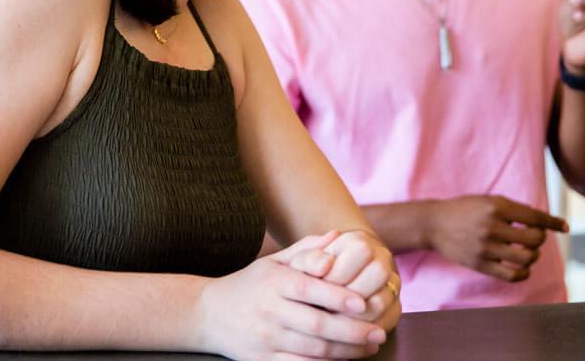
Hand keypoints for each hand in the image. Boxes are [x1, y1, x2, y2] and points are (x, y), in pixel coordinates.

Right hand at [196, 232, 387, 360]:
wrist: (207, 314)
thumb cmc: (249, 284)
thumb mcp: (272, 261)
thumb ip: (306, 250)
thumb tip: (337, 236)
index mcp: (273, 281)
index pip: (309, 289)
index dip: (337, 297)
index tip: (363, 303)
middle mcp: (269, 310)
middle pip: (316, 324)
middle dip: (351, 331)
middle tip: (377, 333)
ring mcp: (266, 338)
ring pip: (312, 349)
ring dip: (344, 352)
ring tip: (368, 348)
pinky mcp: (263, 359)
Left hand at [292, 231, 398, 330]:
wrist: (329, 284)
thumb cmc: (311, 271)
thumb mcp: (304, 260)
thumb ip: (309, 259)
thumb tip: (324, 265)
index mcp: (359, 241)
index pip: (361, 252)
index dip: (338, 273)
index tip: (318, 288)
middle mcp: (382, 258)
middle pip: (378, 273)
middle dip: (348, 295)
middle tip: (326, 308)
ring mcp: (392, 284)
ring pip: (381, 301)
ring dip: (354, 315)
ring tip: (331, 322)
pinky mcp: (395, 308)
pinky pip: (386, 321)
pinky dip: (364, 330)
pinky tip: (344, 334)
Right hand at [424, 195, 567, 281]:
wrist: (434, 223)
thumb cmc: (465, 210)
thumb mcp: (488, 200)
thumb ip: (513, 209)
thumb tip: (544, 222)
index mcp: (496, 207)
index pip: (534, 217)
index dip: (553, 223)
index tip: (565, 227)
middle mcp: (492, 226)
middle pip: (534, 239)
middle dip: (540, 239)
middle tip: (534, 237)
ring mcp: (486, 247)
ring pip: (526, 258)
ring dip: (533, 255)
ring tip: (527, 251)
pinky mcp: (481, 264)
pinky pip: (512, 275)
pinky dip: (524, 273)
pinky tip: (523, 267)